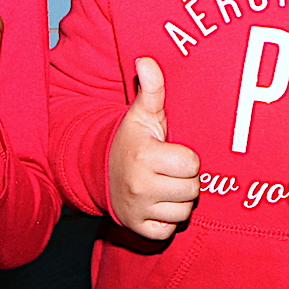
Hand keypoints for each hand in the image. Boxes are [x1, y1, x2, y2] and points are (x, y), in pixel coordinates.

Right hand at [108, 57, 200, 240]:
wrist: (96, 172)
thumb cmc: (129, 142)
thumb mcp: (141, 115)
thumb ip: (152, 88)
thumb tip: (147, 59)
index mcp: (145, 156)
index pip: (192, 164)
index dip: (186, 158)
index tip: (170, 153)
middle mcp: (140, 185)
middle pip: (192, 190)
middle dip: (185, 180)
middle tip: (168, 172)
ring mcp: (138, 209)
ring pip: (184, 212)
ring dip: (178, 201)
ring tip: (163, 187)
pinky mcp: (138, 228)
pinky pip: (169, 230)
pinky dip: (166, 220)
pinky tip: (156, 205)